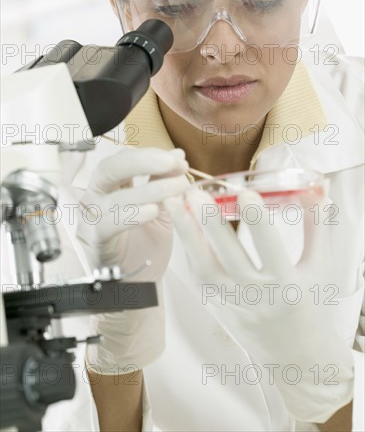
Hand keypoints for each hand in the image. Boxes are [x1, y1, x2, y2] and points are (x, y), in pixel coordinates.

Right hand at [76, 147, 189, 373]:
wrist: (138, 286)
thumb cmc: (146, 244)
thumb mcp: (160, 208)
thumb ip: (164, 182)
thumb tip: (178, 155)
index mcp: (112, 185)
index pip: (125, 158)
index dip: (151, 154)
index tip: (178, 158)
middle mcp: (98, 197)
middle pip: (110, 168)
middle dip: (143, 161)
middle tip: (172, 162)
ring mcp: (93, 218)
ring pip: (114, 196)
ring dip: (149, 189)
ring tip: (178, 187)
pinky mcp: (96, 241)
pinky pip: (109, 224)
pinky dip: (131, 215)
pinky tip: (153, 211)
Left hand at [166, 188, 353, 422]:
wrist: (291, 354)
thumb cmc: (307, 305)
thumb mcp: (318, 267)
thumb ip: (316, 228)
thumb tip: (317, 190)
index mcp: (286, 285)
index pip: (270, 249)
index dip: (257, 221)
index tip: (245, 193)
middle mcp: (255, 296)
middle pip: (229, 256)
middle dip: (211, 224)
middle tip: (196, 194)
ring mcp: (230, 302)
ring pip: (203, 267)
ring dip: (187, 234)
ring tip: (174, 203)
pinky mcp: (213, 304)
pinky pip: (197, 274)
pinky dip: (188, 247)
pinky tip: (180, 222)